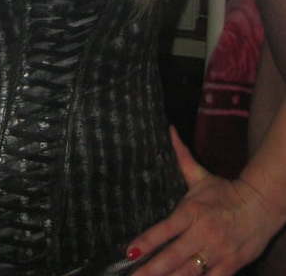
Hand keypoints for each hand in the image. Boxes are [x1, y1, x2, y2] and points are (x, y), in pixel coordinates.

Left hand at [125, 127, 284, 274]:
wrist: (261, 205)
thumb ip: (181, 156)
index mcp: (192, 212)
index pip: (164, 230)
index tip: (129, 252)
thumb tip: (169, 129)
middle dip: (151, 270)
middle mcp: (202, 233)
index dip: (146, 242)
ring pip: (189, 273)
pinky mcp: (231, 266)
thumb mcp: (201, 176)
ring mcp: (217, 252)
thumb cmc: (225, 191)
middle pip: (173, 256)